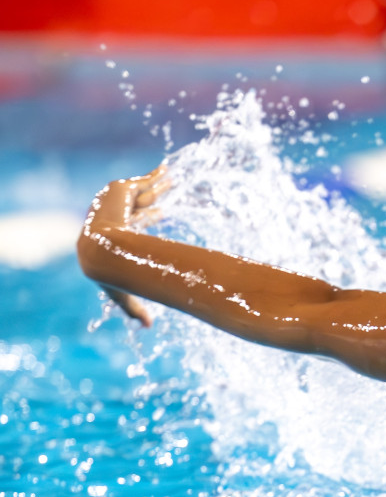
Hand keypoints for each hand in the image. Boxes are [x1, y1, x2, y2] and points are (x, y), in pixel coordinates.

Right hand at [83, 164, 170, 326]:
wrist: (100, 251)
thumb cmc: (110, 274)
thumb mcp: (124, 295)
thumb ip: (134, 309)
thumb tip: (148, 327)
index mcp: (116, 235)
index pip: (135, 224)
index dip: (149, 217)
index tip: (162, 212)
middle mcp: (115, 216)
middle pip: (139, 205)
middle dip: (154, 197)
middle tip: (170, 191)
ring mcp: (116, 203)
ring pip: (143, 193)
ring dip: (158, 186)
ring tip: (174, 179)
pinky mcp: (120, 189)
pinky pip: (143, 181)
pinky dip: (156, 176)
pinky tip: (168, 169)